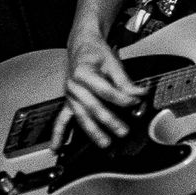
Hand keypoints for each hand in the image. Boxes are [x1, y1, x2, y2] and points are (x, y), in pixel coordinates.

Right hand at [53, 33, 146, 148]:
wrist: (81, 47)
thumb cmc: (94, 53)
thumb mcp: (112, 62)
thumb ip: (124, 80)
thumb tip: (138, 93)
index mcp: (82, 73)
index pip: (105, 90)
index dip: (122, 98)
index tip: (135, 102)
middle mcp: (73, 86)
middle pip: (93, 106)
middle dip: (109, 120)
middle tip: (123, 131)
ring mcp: (70, 96)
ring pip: (81, 116)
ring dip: (93, 131)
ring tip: (104, 143)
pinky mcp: (69, 103)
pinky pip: (61, 120)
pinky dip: (58, 135)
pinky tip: (57, 147)